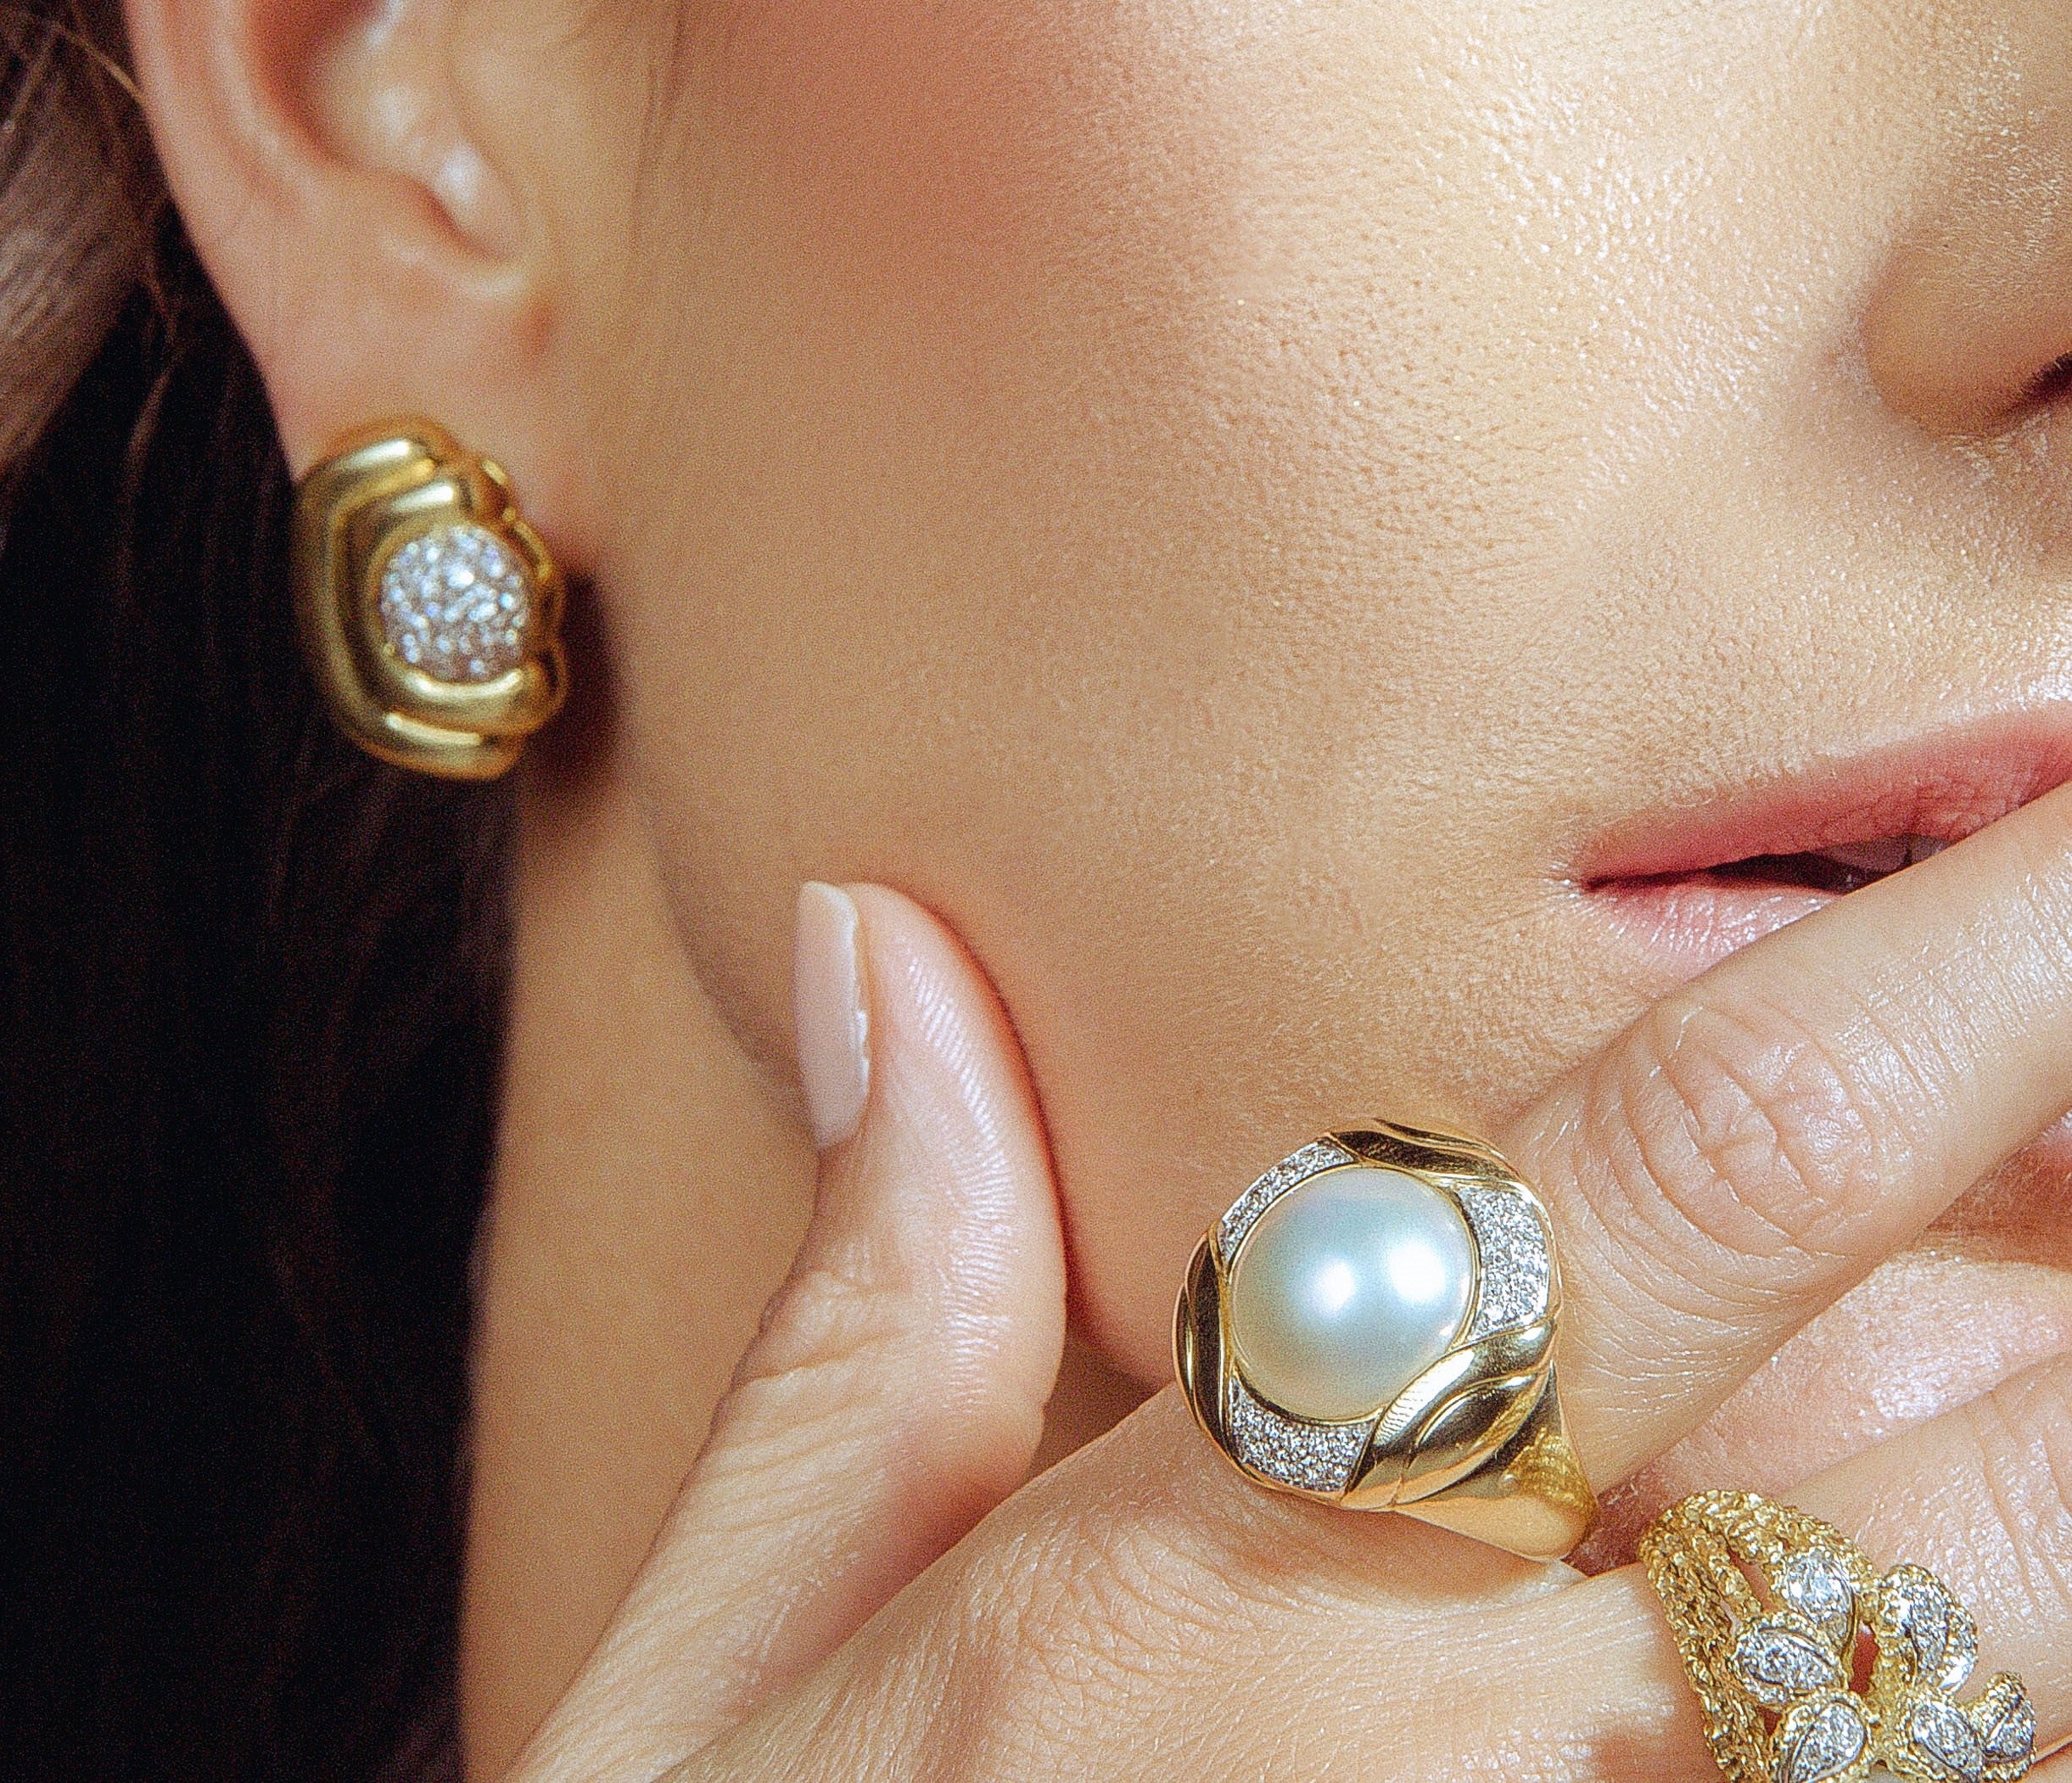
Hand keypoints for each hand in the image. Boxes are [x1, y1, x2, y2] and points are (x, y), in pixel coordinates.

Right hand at [502, 794, 2071, 1781]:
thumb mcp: (704, 1698)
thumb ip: (859, 1325)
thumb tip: (880, 944)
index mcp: (1198, 1589)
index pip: (1674, 1192)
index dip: (1947, 985)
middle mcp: (1454, 1779)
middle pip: (1978, 1483)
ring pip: (1976, 1700)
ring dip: (2043, 1522)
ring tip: (2018, 1373)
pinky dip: (1949, 1726)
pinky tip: (1933, 1655)